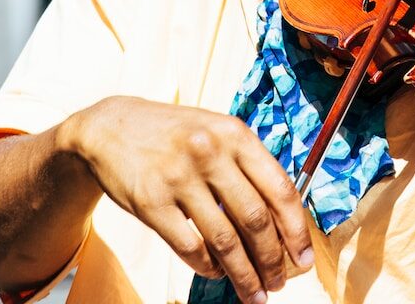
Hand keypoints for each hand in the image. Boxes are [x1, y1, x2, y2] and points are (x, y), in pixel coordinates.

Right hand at [61, 96, 313, 303]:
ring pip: (225, 241)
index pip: (280, 189)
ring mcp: (179, 177)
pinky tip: (217, 272)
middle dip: (272, 260)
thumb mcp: (216, 133)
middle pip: (255, 220)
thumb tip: (284, 222)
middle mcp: (210, 153)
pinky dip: (208, 267)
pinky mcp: (151, 202)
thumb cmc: (174, 135)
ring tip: (254, 292)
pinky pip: (190, 247)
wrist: (110, 127)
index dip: (297, 231)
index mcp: (235, 134)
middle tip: (278, 283)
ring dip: (244, 274)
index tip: (304, 258)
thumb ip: (248, 167)